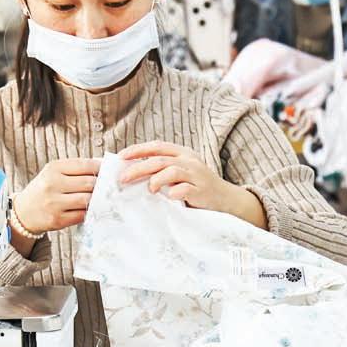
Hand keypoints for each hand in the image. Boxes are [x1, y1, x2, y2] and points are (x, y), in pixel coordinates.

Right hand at [12, 158, 101, 235]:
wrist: (23, 212)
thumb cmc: (43, 190)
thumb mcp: (53, 173)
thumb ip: (75, 169)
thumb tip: (102, 166)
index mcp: (53, 169)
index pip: (85, 165)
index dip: (100, 168)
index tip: (107, 171)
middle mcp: (52, 184)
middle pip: (89, 182)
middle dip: (101, 185)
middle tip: (107, 187)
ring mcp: (54, 203)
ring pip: (87, 199)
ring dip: (97, 199)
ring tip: (100, 198)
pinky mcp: (57, 220)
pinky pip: (82, 215)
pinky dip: (89, 212)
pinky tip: (89, 209)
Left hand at [119, 142, 266, 227]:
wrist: (226, 199)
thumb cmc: (197, 186)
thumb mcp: (180, 172)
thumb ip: (162, 169)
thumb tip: (132, 171)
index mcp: (182, 153)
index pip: (157, 146)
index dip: (138, 150)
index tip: (121, 157)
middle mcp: (189, 161)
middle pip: (159, 160)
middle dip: (138, 168)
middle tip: (123, 178)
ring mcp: (197, 175)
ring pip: (172, 171)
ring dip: (156, 180)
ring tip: (149, 189)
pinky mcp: (203, 191)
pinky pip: (186, 189)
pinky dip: (175, 192)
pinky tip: (169, 197)